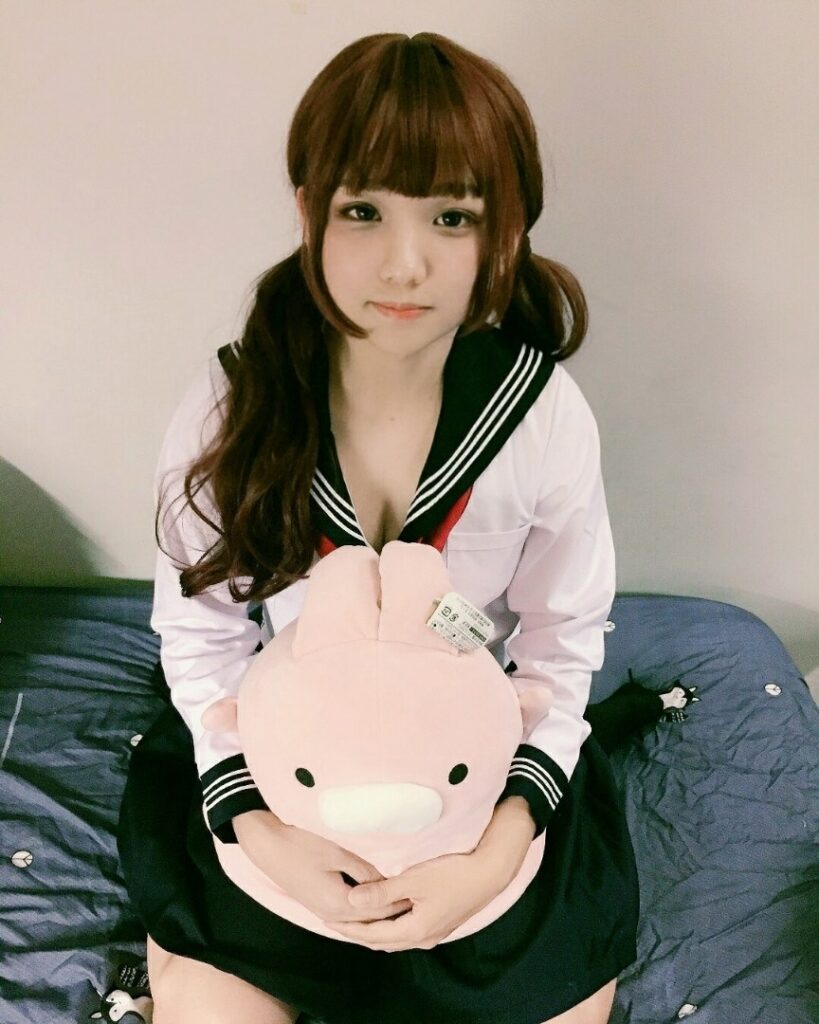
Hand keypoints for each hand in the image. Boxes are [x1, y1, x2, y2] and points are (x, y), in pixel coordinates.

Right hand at [233, 810, 412, 924]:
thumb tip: (389, 880)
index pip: (380, 910)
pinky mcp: (318, 901)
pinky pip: (349, 912)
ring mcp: (323, 909)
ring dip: (380, 912)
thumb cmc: (301, 843)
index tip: (424, 893)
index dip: (402, 900)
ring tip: (404, 902)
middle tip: (420, 901)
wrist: (265, 844)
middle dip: (395, 911)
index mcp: (340, 904)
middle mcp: (332, 914)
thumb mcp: (337, 852)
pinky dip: (365, 909)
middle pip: (371, 920)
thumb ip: (364, 869)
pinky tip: (376, 901)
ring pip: (360, 918)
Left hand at [327, 847, 511, 951]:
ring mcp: (434, 932)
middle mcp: (424, 938)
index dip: (348, 928)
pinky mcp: (441, 921)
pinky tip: (385, 914)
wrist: (491, 871)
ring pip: (395, 937)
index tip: (327, 920)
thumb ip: (381, 892)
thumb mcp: (414, 879)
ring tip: (354, 919)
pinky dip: (390, 925)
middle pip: (382, 941)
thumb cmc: (453, 872)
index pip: (372, 935)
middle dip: (357, 932)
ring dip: (373, 930)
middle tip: (334, 922)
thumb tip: (351, 900)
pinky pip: (407, 930)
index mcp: (415, 931)